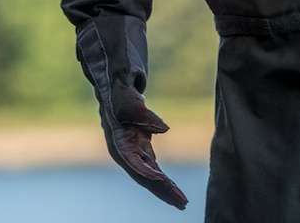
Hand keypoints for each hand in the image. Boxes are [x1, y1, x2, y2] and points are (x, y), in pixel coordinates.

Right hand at [102, 82, 188, 209]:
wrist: (116, 97)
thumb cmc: (121, 99)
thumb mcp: (130, 104)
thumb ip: (145, 116)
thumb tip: (165, 128)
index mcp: (120, 145)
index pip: (134, 163)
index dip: (147, 172)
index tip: (162, 180)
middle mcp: (126, 156)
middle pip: (146, 177)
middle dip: (163, 190)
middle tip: (181, 202)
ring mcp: (135, 156)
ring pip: (152, 177)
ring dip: (167, 190)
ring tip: (183, 203)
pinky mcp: (143, 153)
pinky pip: (155, 170)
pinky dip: (165, 181)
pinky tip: (175, 190)